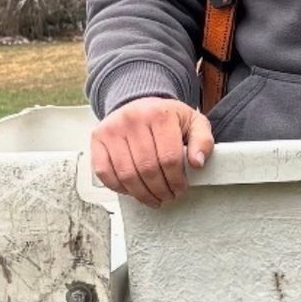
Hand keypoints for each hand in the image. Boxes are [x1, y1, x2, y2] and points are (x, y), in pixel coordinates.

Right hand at [89, 98, 213, 207]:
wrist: (140, 103)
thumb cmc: (167, 118)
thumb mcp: (193, 123)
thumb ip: (203, 141)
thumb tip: (197, 163)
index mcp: (159, 114)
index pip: (169, 158)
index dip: (176, 180)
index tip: (181, 189)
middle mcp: (132, 119)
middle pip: (147, 169)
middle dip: (160, 190)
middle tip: (168, 196)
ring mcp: (112, 129)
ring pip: (126, 174)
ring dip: (142, 194)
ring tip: (154, 198)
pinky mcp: (97, 138)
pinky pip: (104, 172)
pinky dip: (118, 187)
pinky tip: (132, 190)